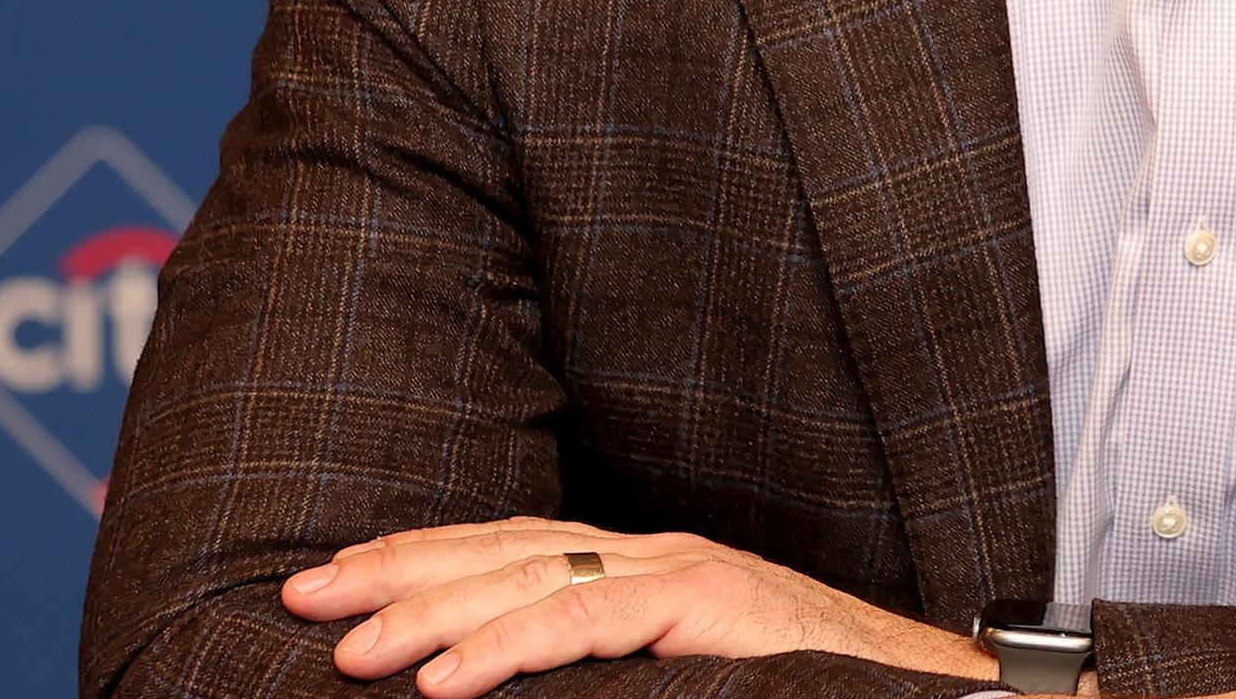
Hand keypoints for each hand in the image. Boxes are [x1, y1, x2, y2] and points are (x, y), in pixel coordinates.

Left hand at [282, 519, 994, 695]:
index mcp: (640, 568)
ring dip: (431, 615)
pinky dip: (509, 650)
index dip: (414, 559)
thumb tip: (503, 687)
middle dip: (394, 571)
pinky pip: (592, 622)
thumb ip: (605, 669)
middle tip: (302, 598)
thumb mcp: (677, 677)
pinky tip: (444, 681)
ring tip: (349, 649)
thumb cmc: (810, 690)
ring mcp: (688, 575)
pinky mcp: (717, 606)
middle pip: (502, 551)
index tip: (329, 581)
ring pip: (534, 579)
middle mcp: (656, 556)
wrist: (932, 691)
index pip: (507, 550)